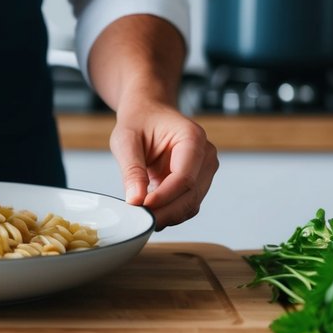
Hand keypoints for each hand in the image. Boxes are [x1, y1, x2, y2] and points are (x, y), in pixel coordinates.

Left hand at [109, 97, 217, 229]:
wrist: (148, 113)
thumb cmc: (139, 121)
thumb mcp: (126, 140)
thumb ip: (132, 170)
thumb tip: (136, 200)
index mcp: (193, 138)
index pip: (184, 177)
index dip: (164, 197)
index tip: (142, 207)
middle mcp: (206, 155)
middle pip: (192, 195)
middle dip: (165, 212)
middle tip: (139, 219)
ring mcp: (205, 170)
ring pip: (191, 204)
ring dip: (168, 216)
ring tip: (142, 217)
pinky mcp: (198, 182)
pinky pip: (186, 204)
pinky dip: (170, 212)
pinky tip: (151, 213)